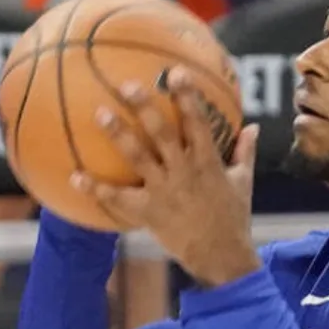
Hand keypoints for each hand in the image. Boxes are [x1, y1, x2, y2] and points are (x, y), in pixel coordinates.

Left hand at [71, 70, 261, 288]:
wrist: (221, 256)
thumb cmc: (233, 218)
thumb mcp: (243, 182)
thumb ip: (245, 152)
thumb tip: (254, 126)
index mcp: (207, 162)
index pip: (198, 122)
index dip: (187, 96)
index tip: (176, 72)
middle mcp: (183, 172)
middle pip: (162, 133)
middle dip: (145, 108)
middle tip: (127, 85)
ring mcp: (164, 191)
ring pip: (138, 157)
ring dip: (118, 135)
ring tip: (100, 114)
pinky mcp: (148, 212)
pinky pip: (118, 198)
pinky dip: (95, 189)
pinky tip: (74, 177)